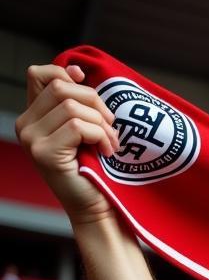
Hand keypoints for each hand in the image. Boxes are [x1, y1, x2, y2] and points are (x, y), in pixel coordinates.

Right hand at [16, 64, 119, 226]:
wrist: (96, 209)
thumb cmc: (95, 171)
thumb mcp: (84, 131)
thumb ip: (76, 104)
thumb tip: (76, 70)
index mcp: (33, 117)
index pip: (39, 74)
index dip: (66, 74)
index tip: (86, 82)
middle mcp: (25, 126)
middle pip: (61, 88)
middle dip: (95, 103)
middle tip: (112, 128)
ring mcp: (32, 140)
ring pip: (72, 107)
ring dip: (102, 124)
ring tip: (111, 144)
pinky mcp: (45, 153)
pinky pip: (79, 127)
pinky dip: (101, 137)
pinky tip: (107, 152)